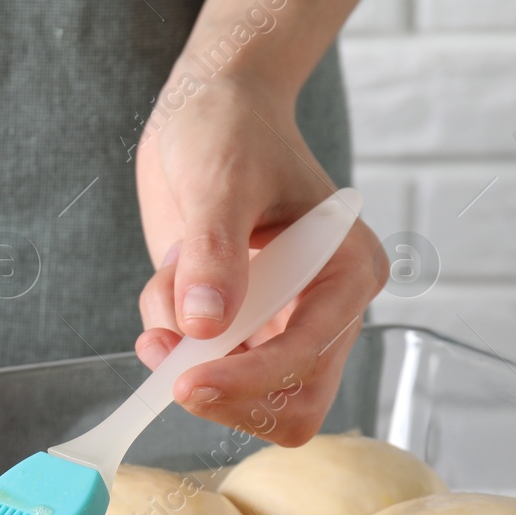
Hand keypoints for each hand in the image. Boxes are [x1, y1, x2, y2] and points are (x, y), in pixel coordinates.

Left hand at [134, 74, 386, 444]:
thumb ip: (213, 254)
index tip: (186, 382)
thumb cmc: (229, 128)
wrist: (204, 110)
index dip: (248, 381)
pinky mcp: (239, 324)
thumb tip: (206, 326)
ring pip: (241, 393)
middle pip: (290, 405)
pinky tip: (166, 284)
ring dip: (188, 358)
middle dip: (224, 394)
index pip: (309, 358)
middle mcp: (325, 306)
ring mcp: (280, 320)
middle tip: (166, 365)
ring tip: (167, 287)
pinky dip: (170, 340)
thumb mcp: (218, 183)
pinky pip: (202, 364)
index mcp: (349, 271)